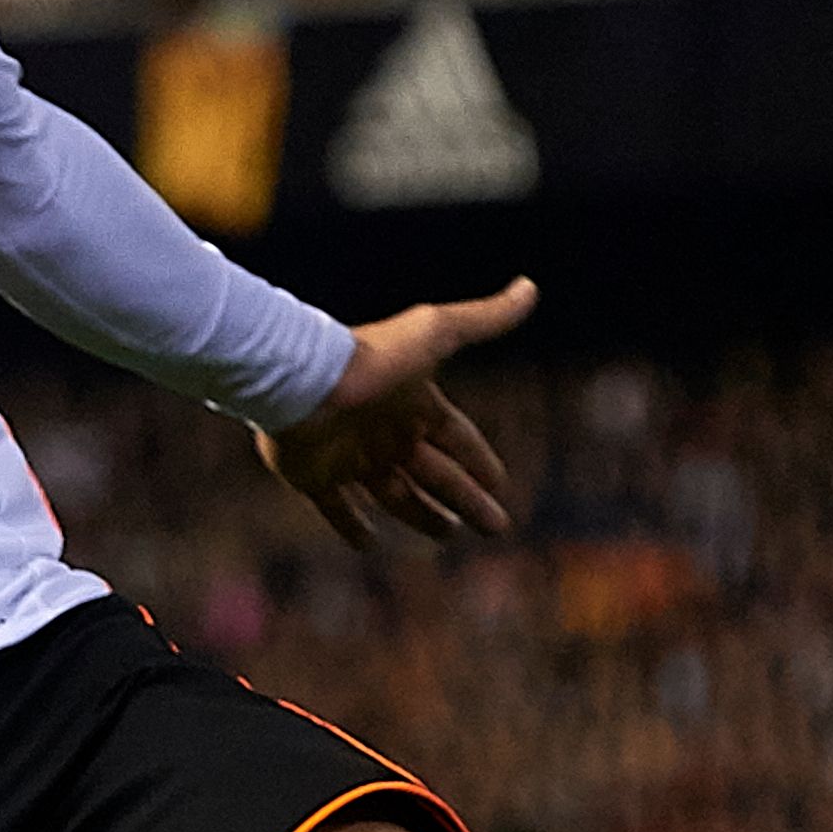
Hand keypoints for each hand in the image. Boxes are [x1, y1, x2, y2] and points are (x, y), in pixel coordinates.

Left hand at [262, 279, 534, 548]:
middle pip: (435, 475)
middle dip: (466, 501)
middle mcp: (385, 433)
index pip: (458, 439)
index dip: (480, 461)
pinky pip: (336, 508)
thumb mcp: (437, 334)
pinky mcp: (315, 477)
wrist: (302, 380)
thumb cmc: (371, 360)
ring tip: (446, 535)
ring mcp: (349, 457)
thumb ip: (484, 318)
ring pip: (394, 496)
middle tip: (494, 528)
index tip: (501, 483)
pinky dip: (351, 526)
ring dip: (421, 515)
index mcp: (415, 405)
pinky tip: (369, 544)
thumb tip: (530, 287)